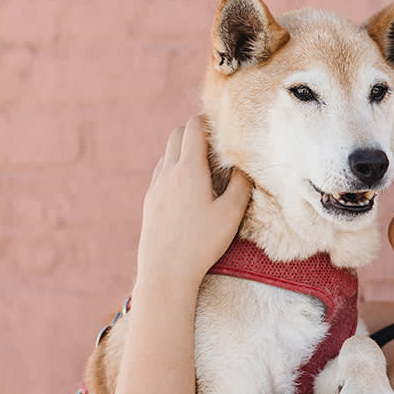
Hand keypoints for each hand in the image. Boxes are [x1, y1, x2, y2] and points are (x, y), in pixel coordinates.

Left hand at [136, 115, 251, 291]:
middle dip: (194, 131)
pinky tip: (185, 187)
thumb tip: (244, 167)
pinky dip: (173, 169)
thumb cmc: (201, 243)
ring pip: (166, 155)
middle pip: (176, 135)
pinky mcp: (149, 203)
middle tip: (213, 140)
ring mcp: (155, 188)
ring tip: (202, 163)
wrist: (165, 272)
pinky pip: (160, 174)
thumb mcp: (231, 215)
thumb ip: (241, 186)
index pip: (193, 129)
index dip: (207, 121)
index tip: (220, 122)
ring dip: (182, 150)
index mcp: (189, 170)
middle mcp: (167, 173)